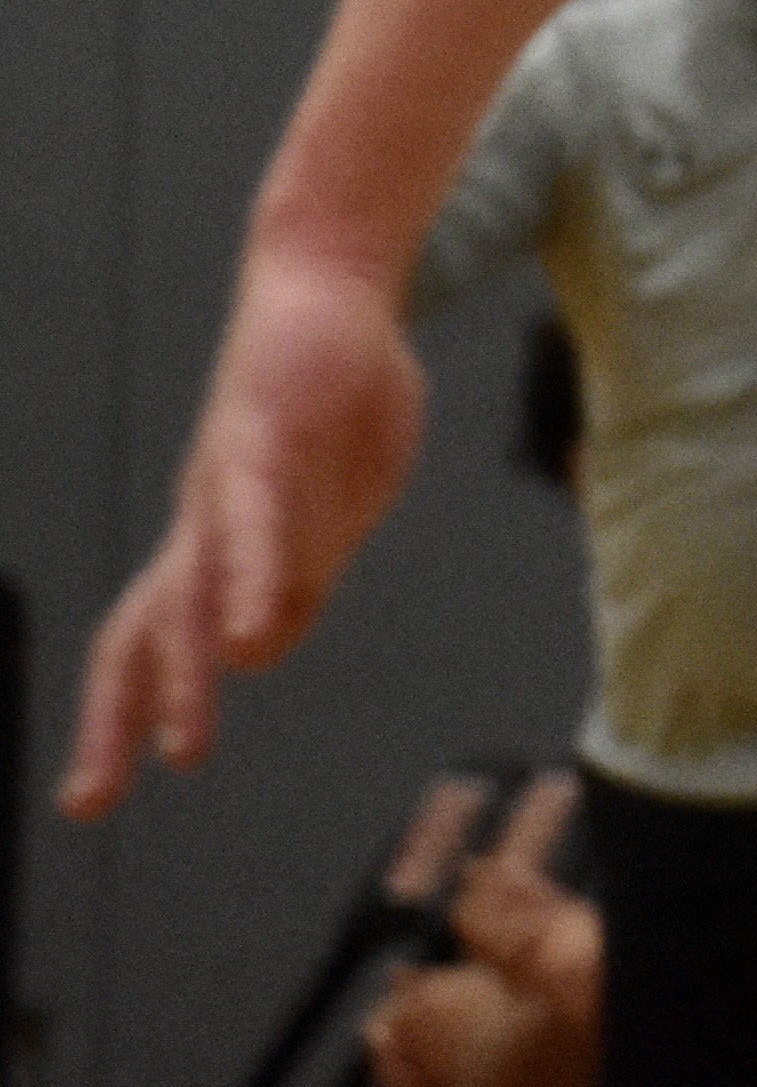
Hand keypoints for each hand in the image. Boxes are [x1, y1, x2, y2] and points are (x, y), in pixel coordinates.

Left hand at [58, 246, 426, 817]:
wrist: (327, 282)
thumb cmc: (333, 390)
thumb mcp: (335, 500)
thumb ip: (300, 570)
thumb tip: (257, 648)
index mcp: (216, 540)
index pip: (150, 640)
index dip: (121, 716)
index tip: (96, 794)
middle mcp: (199, 521)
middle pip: (140, 634)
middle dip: (116, 722)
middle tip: (90, 804)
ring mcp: (223, 484)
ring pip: (188, 595)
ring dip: (182, 678)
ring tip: (185, 749)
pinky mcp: (260, 441)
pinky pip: (250, 528)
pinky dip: (249, 588)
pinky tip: (252, 639)